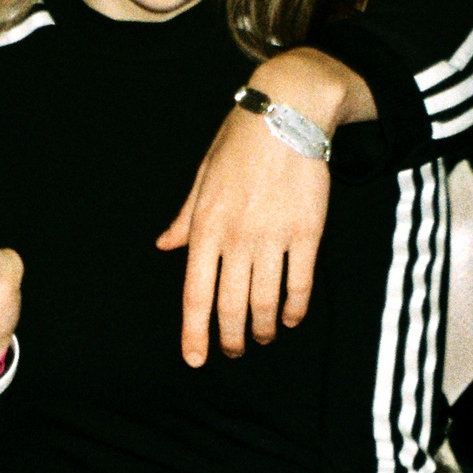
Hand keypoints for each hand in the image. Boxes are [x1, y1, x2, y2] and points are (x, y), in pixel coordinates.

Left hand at [155, 47, 374, 364]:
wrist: (288, 112)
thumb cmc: (239, 142)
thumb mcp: (202, 177)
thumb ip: (185, 218)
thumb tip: (165, 246)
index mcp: (205, 227)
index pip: (195, 295)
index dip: (194, 333)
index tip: (196, 360)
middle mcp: (237, 239)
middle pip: (231, 306)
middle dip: (232, 338)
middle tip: (235, 351)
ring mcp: (274, 238)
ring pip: (266, 301)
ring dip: (264, 327)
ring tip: (264, 336)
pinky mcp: (307, 232)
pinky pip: (300, 283)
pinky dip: (295, 307)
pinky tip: (292, 318)